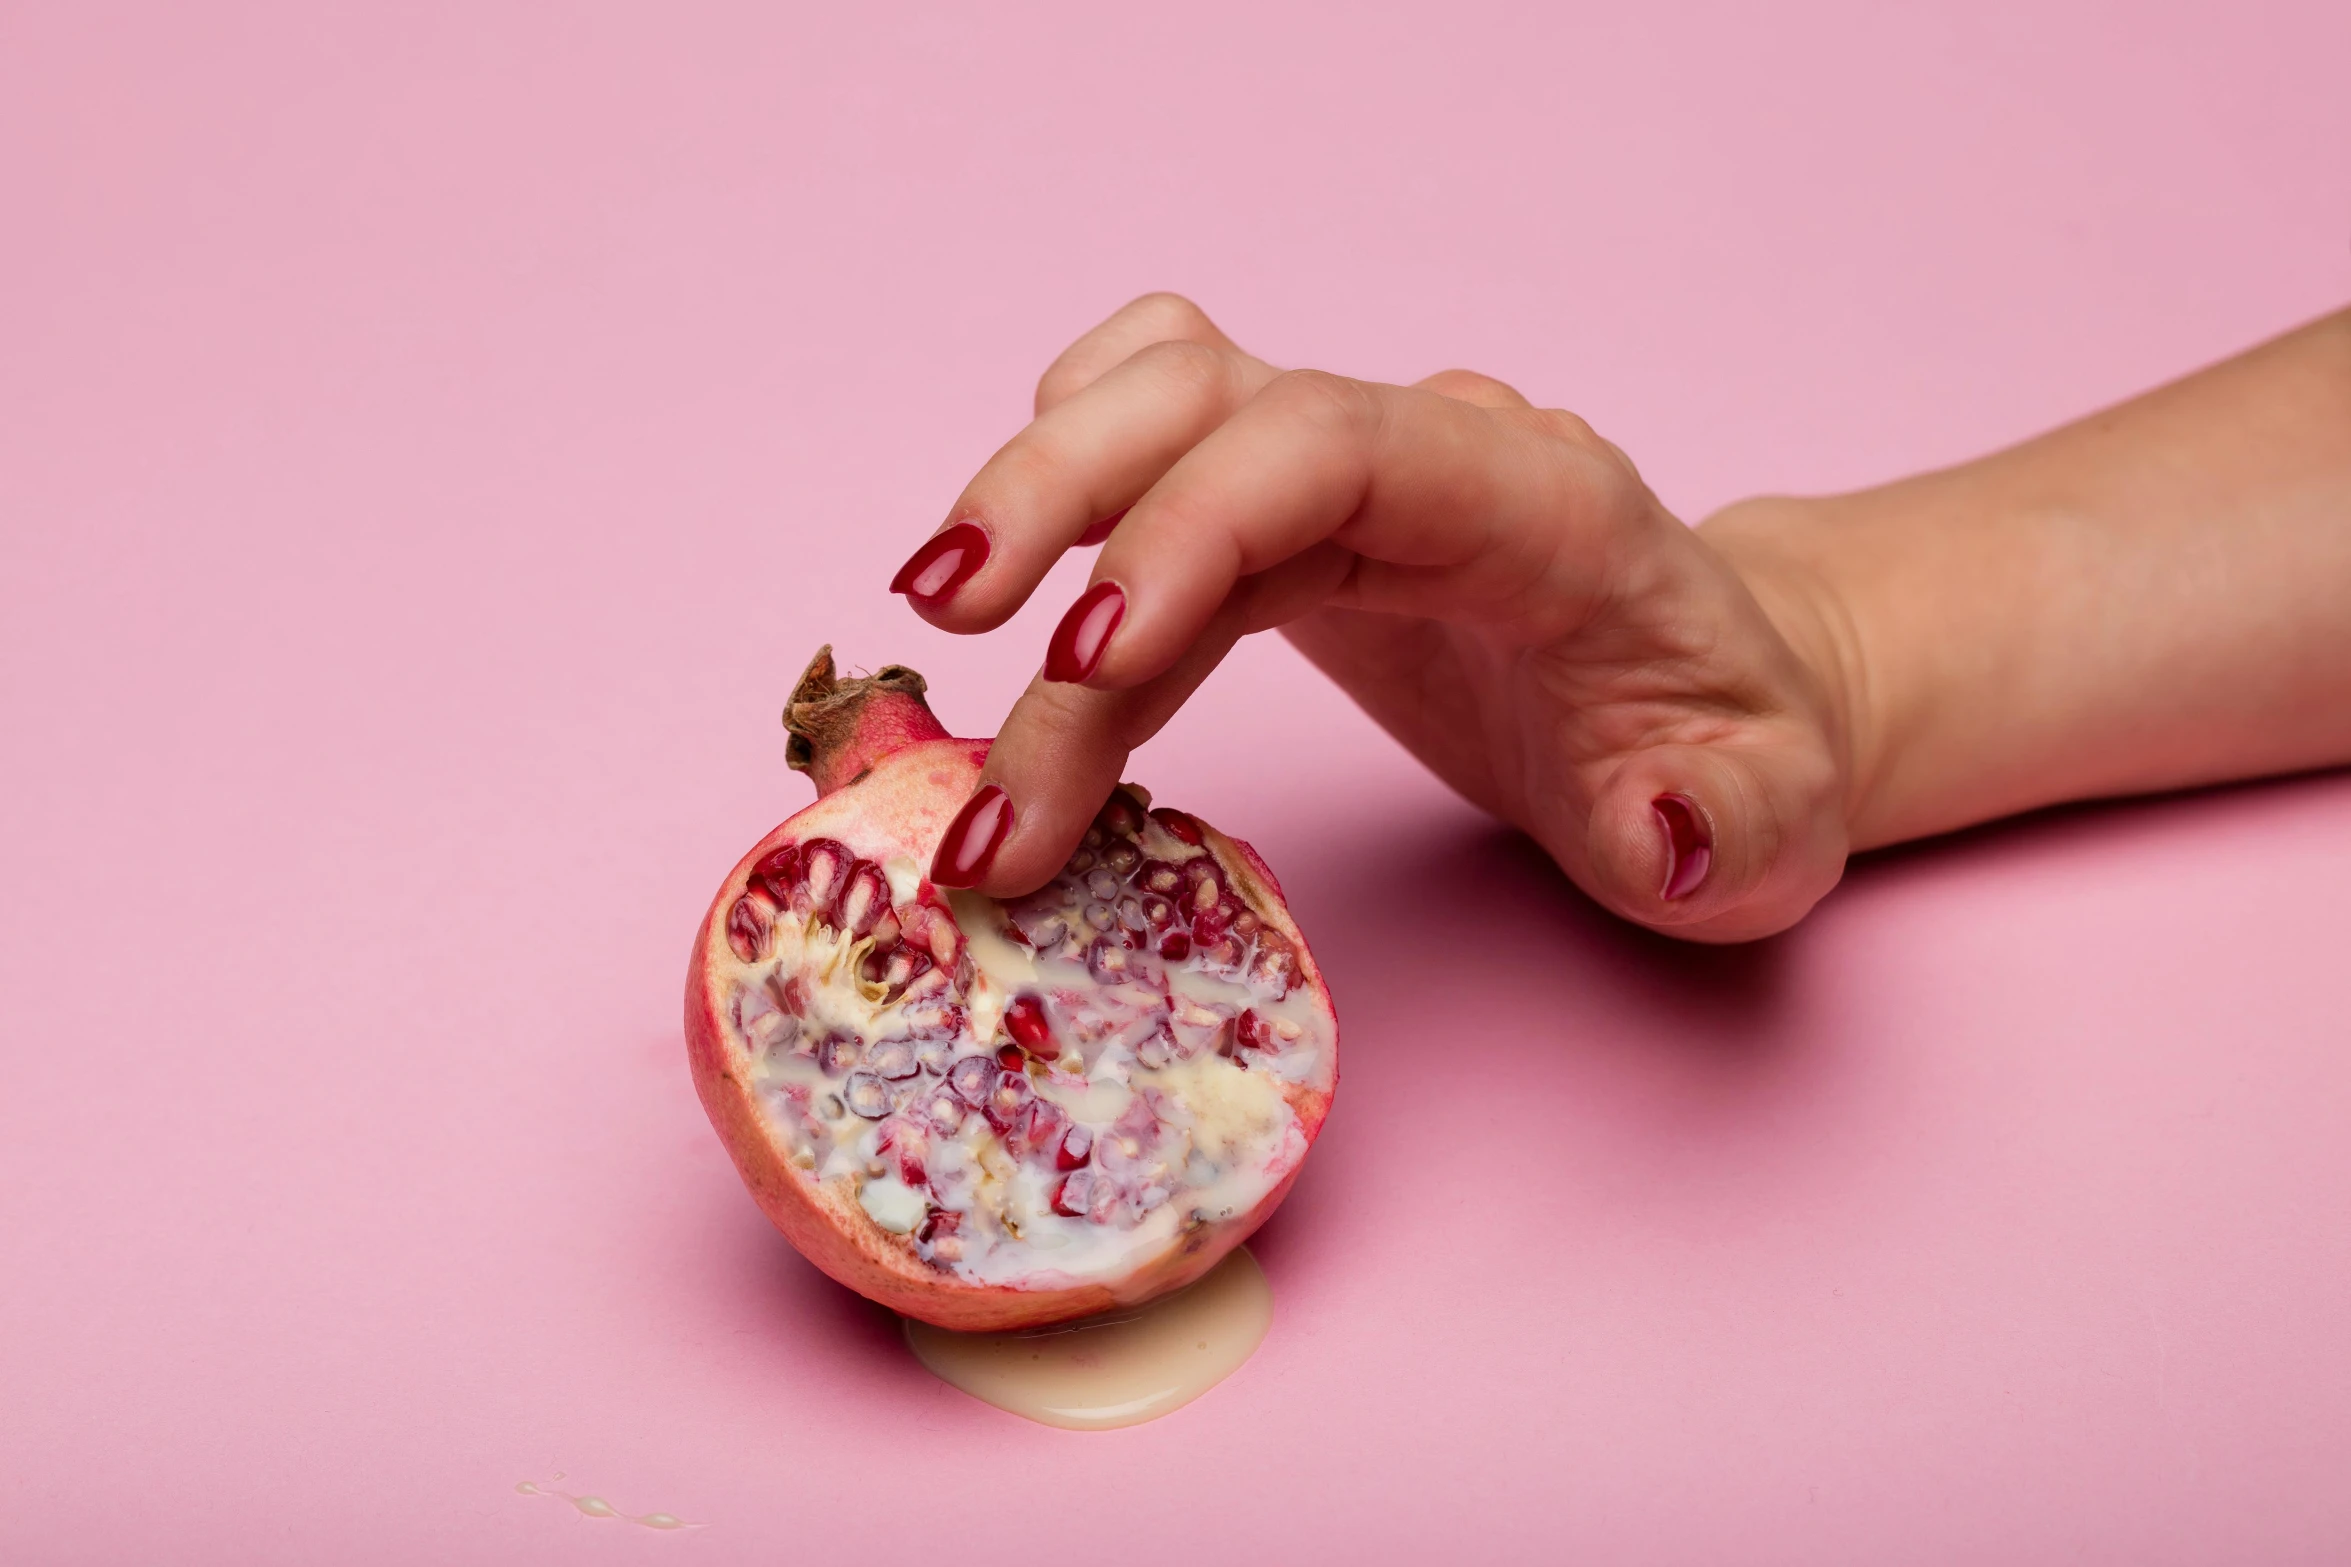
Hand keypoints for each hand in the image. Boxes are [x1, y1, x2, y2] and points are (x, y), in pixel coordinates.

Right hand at [891, 293, 1856, 940]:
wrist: (1714, 698)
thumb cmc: (1731, 758)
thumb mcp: (1771, 827)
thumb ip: (1730, 833)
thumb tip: (1656, 831)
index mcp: (1541, 509)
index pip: (1340, 449)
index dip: (1193, 525)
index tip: (1079, 662)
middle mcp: (1432, 453)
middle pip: (1211, 396)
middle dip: (1060, 500)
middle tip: (949, 638)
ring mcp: (1351, 467)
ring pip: (1158, 398)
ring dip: (1030, 494)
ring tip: (940, 629)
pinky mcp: (1292, 509)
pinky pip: (1157, 431)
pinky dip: (1062, 482)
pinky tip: (1010, 587)